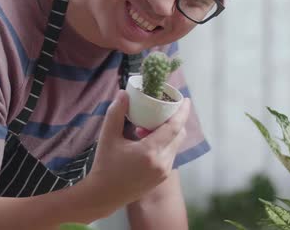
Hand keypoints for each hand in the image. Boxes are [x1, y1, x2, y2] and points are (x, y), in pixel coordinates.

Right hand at [87, 90, 189, 207]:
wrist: (103, 195)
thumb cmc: (104, 165)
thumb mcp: (108, 136)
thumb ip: (116, 113)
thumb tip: (124, 93)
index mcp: (150, 152)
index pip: (174, 127)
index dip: (182, 112)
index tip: (186, 99)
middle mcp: (162, 163)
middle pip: (179, 135)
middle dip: (176, 120)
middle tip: (164, 108)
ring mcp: (164, 172)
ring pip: (175, 145)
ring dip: (169, 132)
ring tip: (148, 126)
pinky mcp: (162, 177)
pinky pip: (170, 154)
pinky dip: (164, 143)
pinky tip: (147, 140)